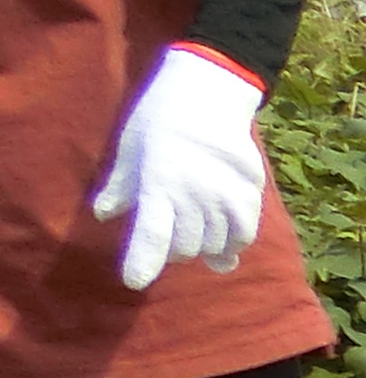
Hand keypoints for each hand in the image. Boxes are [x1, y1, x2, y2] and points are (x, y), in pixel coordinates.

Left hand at [90, 47, 268, 291]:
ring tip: (198, 230)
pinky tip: (223, 233)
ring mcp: (224, 200)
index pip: (151, 235)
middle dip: (175, 247)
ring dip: (204, 245)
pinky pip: (242, 237)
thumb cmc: (159, 120)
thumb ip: (121, 186)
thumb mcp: (130, 149)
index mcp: (158, 186)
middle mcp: (193, 198)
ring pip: (214, 247)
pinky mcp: (250, 199)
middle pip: (185, 249)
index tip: (133, 281)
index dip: (142, 262)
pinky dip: (231, 241)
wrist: (207, 96)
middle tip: (171, 230)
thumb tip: (104, 214)